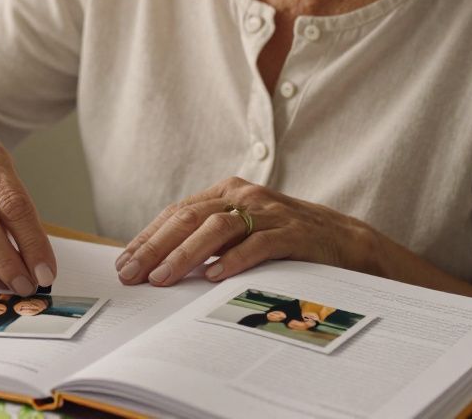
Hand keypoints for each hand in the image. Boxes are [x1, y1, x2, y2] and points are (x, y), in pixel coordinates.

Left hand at [114, 176, 376, 286]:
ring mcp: (270, 212)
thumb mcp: (243, 232)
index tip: (124, 263)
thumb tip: (158, 263)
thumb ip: (208, 240)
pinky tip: (213, 277)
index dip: (148, 237)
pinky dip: (233, 260)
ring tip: (162, 278)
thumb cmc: (285, 241)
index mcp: (228, 192)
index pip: (177, 213)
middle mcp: (245, 196)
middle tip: (132, 274)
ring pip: (217, 228)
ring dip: (185, 255)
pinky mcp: (294, 233)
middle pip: (189, 218)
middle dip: (155, 247)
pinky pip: (258, 244)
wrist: (348, 243)